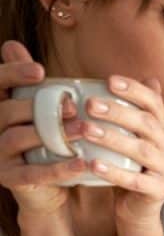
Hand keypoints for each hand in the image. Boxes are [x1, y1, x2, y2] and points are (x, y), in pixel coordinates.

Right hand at [0, 40, 87, 216]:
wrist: (53, 190)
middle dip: (40, 106)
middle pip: (8, 111)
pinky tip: (81, 162)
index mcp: (0, 107)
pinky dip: (59, 168)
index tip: (40, 71)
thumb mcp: (43, 112)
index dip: (13, 73)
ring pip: (19, 138)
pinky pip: (34, 172)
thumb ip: (34, 84)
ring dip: (53, 133)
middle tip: (75, 107)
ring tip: (83, 130)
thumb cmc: (52, 143)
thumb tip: (10, 44)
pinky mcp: (10, 179)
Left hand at [80, 76, 163, 228]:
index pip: (155, 104)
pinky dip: (114, 172)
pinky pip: (136, 180)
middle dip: (118, 112)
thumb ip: (138, 111)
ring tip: (86, 130)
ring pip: (142, 151)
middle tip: (90, 105)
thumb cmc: (131, 167)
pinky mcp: (161, 191)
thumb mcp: (134, 137)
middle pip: (148, 124)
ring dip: (113, 138)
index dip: (135, 90)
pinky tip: (93, 164)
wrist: (138, 207)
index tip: (109, 81)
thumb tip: (150, 78)